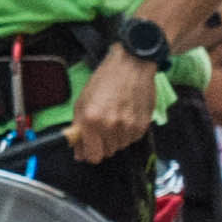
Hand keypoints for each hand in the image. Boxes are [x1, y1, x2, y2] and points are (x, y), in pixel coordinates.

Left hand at [71, 41, 155, 166]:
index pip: (93, 156)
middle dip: (102, 143)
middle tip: (103, 126)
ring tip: (116, 117)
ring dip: (116, 137)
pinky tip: (127, 115)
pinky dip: (128, 132)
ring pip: (120, 146)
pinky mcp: (143, 125)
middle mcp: (110, 125)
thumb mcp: (82, 102)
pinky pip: (132, 139)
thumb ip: (78, 130)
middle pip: (107, 152)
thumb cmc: (104, 81)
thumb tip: (79, 154)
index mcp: (91, 120)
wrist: (131, 65)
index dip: (90, 153)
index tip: (90, 147)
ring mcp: (129, 126)